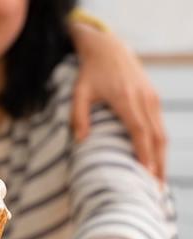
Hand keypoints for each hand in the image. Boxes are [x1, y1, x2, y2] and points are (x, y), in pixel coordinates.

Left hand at [71, 25, 166, 180]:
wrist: (109, 48)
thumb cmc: (89, 73)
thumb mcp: (78, 92)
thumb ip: (78, 115)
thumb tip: (80, 140)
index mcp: (126, 99)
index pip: (139, 130)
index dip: (143, 152)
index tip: (146, 172)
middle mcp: (144, 99)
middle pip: (156, 136)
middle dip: (158, 163)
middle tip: (155, 188)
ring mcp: (152, 98)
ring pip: (162, 133)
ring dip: (162, 157)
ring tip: (159, 181)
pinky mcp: (154, 98)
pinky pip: (160, 125)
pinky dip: (160, 145)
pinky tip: (157, 160)